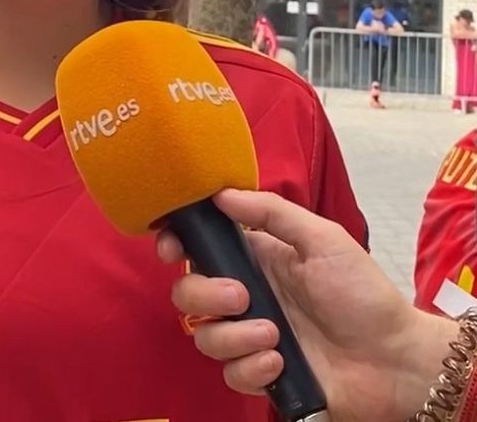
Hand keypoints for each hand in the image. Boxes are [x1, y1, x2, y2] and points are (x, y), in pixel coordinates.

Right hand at [158, 189, 455, 421]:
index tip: (171, 249)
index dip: (175, 245)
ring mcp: (249, 338)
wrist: (395, 358)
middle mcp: (245, 298)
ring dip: (233, 336)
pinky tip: (281, 362)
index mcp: (255, 261)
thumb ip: (273, 213)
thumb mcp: (324, 240)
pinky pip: (229, 374)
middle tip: (244, 298)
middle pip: (188, 294)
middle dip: (205, 295)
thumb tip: (220, 193)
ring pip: (203, 336)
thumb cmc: (362, 294)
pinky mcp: (260, 374)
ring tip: (275, 337)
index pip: (197, 248)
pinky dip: (251, 368)